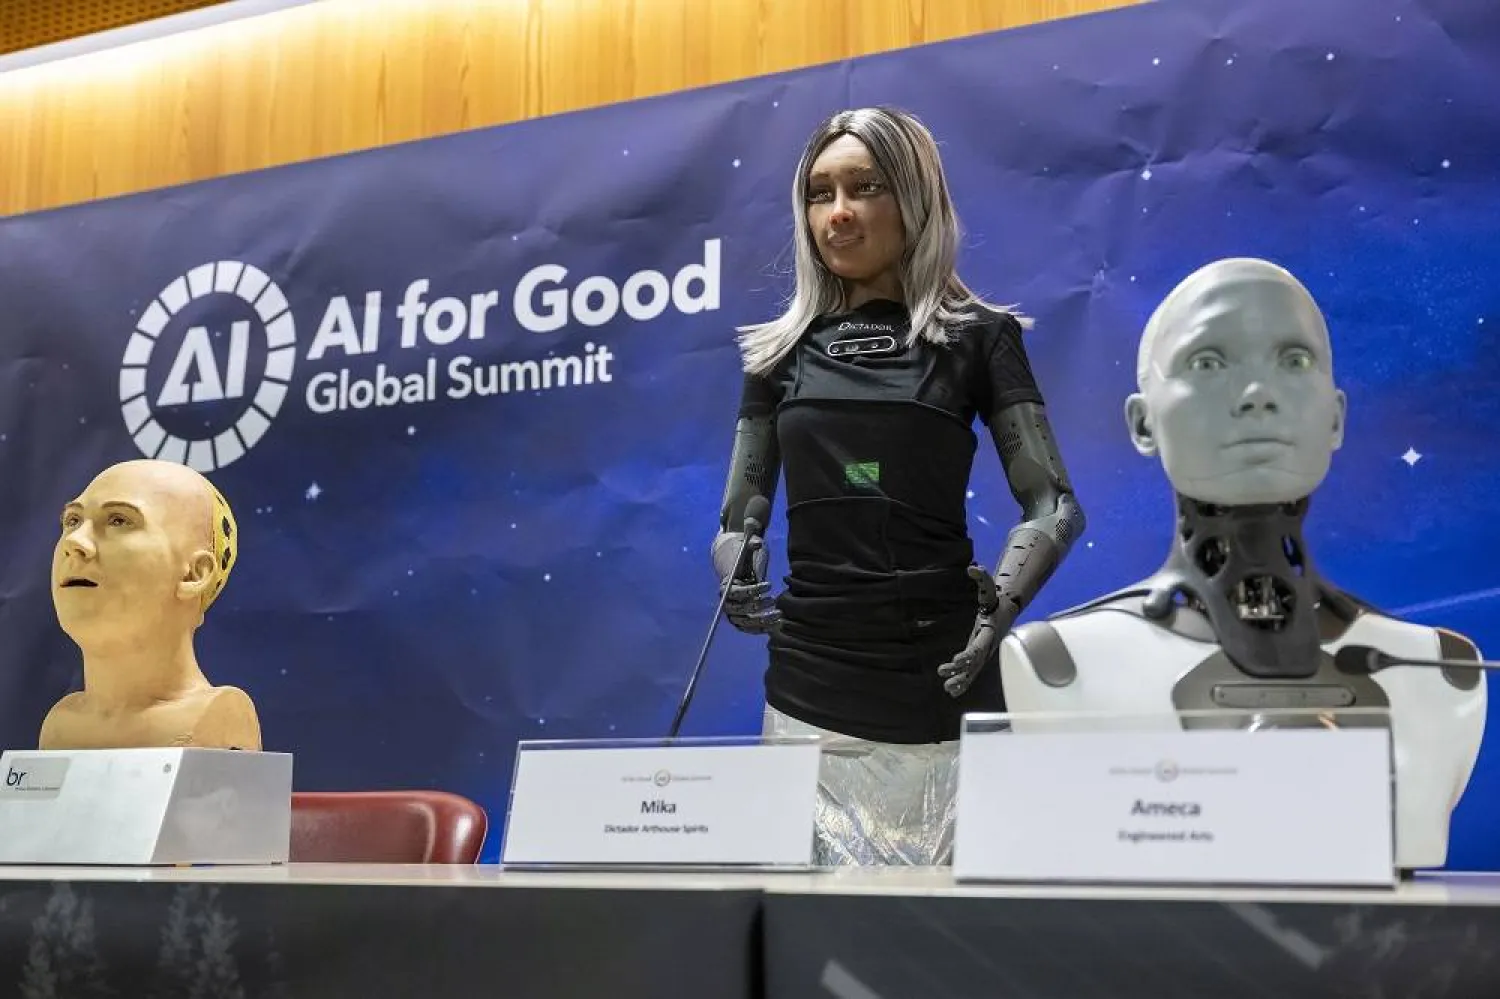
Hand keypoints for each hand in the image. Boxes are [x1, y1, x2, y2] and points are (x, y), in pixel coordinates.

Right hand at [712, 531, 780, 633]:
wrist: (739, 578)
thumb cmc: (744, 565)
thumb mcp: (746, 553)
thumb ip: (750, 545)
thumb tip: (757, 542)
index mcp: (726, 587)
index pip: (737, 592)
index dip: (753, 590)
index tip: (769, 585)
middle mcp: (727, 603)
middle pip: (740, 609)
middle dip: (758, 605)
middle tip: (773, 599)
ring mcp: (733, 615)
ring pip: (745, 622)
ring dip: (762, 620)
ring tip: (779, 614)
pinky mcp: (741, 622)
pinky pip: (749, 629)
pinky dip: (761, 629)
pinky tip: (776, 625)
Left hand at [937, 564, 1015, 696]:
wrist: (1008, 608)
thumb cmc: (996, 598)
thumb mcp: (990, 586)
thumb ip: (982, 577)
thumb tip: (973, 568)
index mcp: (989, 631)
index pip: (978, 645)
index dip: (968, 654)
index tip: (956, 660)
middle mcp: (988, 645)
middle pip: (975, 662)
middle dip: (962, 671)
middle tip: (945, 677)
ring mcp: (985, 651)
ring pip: (974, 670)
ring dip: (962, 680)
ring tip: (948, 689)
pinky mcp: (980, 654)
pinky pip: (973, 671)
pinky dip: (964, 681)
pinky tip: (952, 691)